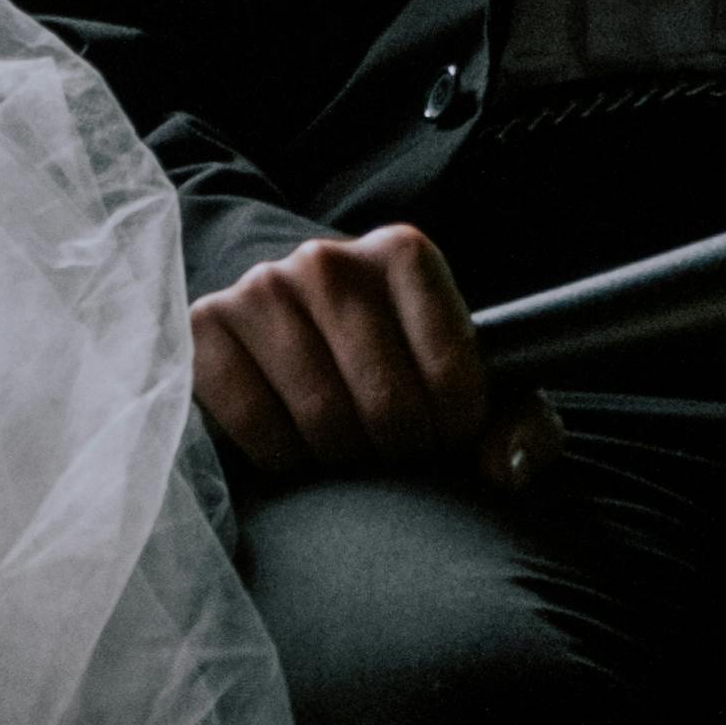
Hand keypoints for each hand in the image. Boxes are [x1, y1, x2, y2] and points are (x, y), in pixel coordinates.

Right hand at [189, 225, 559, 493]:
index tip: (444, 435)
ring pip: (322, 418)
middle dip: (397, 450)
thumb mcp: (476, 395)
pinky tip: (292, 444)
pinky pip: (255, 424)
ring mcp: (260, 288)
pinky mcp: (205, 327)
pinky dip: (281, 456)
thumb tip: (505, 470)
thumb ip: (520, 427)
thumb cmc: (398, 373)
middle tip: (389, 452)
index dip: (455, 428)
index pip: (453, 371)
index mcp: (403, 254)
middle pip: (388, 402)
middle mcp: (328, 259)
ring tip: (344, 448)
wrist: (293, 342)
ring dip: (340, 458)